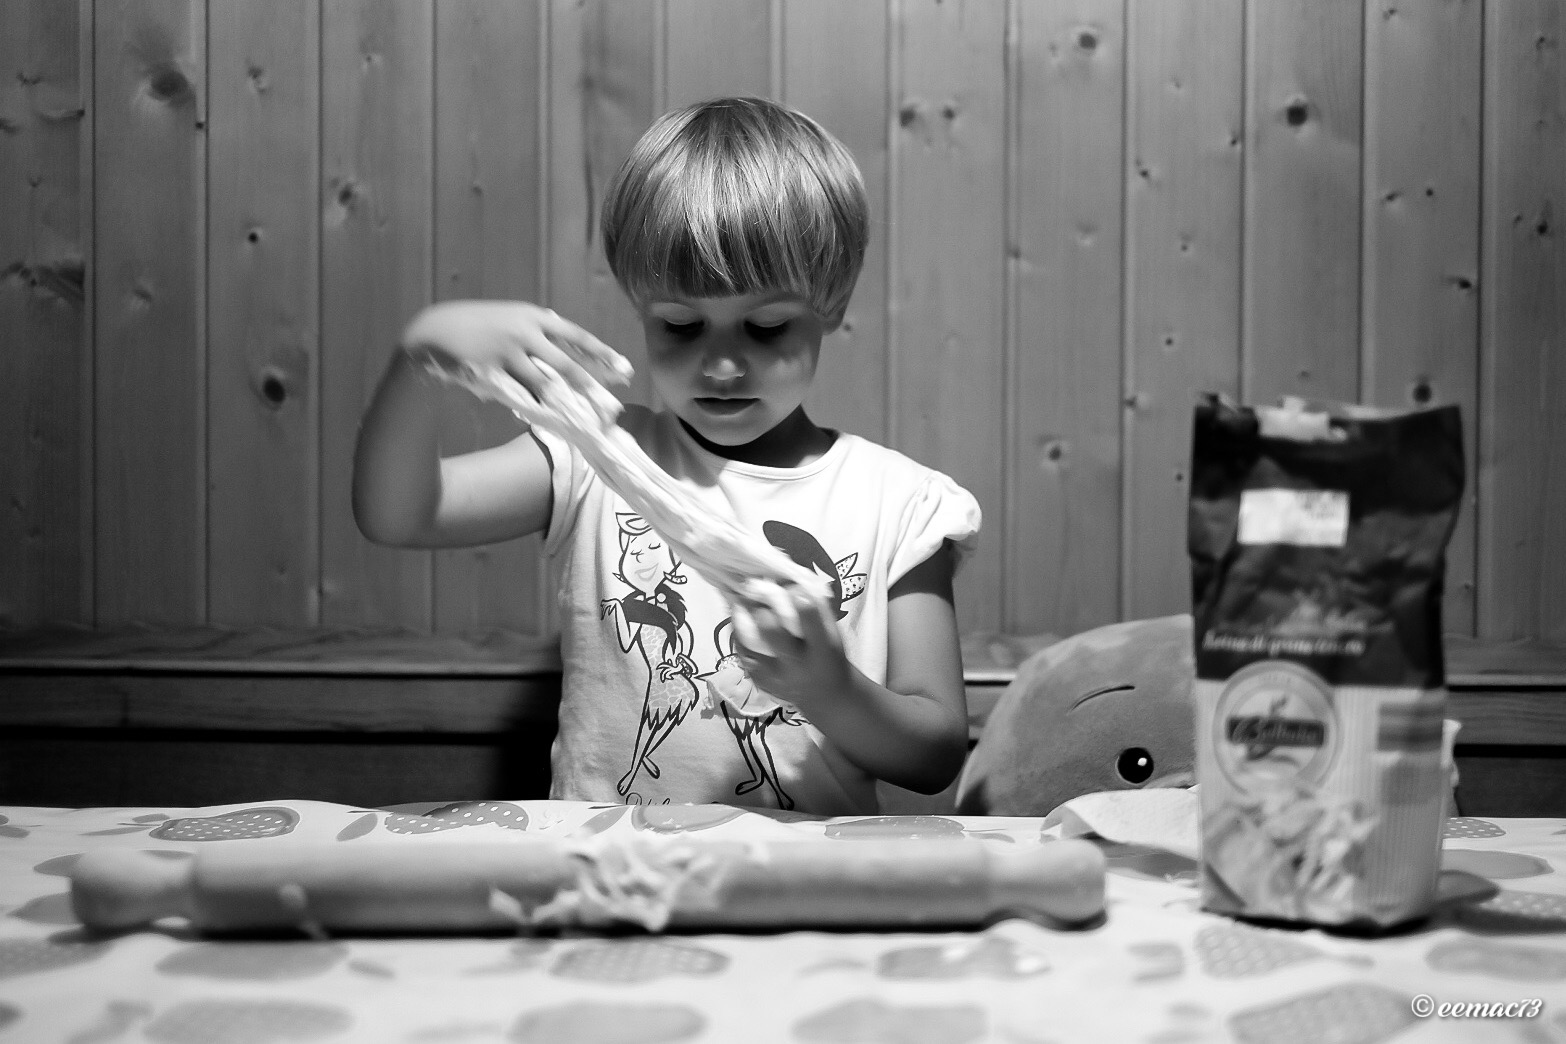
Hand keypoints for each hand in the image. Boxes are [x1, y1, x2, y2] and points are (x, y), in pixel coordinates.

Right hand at [401, 300, 631, 416]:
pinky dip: (535, 410)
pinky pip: (516, 396)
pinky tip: (551, 422)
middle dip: (592, 387)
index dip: (602, 355)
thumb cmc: (478, 328)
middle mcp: (523, 332)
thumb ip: (541, 334)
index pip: (577, 337)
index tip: (626, 370)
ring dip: (567, 405)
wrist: (432, 333)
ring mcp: (504, 352)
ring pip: (543, 384)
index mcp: (533, 318)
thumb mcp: (511, 320)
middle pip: (566, 364)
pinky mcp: (487, 372)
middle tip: (613, 406)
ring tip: (586, 422)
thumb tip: (574, 349)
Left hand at [731, 587, 851, 718]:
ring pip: (748, 642)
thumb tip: (789, 579)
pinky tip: (741, 619)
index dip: (800, 601)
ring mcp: (774, 676)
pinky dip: (738, 632)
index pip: (811, 623)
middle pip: (772, 631)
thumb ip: (816, 608)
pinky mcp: (758, 680)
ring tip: (740, 600)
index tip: (793, 587)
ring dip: (742, 616)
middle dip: (763, 607)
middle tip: (756, 589)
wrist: (824, 695)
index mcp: (822, 652)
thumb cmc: (829, 654)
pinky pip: (741, 651)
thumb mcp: (832, 634)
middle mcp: (797, 666)